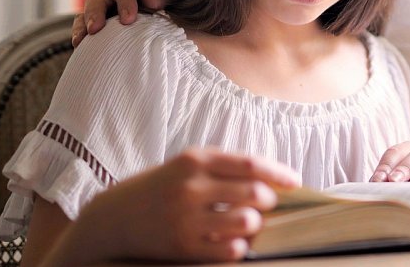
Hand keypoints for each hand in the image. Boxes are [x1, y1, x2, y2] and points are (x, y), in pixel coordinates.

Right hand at [70, 148, 300, 263]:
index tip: (295, 182)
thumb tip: (272, 178)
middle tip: (266, 204)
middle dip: (268, 200)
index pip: (250, 163)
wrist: (113, 218)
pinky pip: (231, 250)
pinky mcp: (183, 247)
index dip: (279, 173)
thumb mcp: (186, 165)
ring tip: (247, 223)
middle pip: (254, 193)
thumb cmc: (160, 188)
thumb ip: (224, 167)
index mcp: (194, 160)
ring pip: (247, 222)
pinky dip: (239, 246)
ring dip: (254, 224)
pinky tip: (232, 241)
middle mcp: (191, 187)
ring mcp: (186, 218)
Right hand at [73, 0, 179, 45]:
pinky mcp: (99, 19)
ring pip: (87, 10)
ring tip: (81, 40)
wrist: (164, 2)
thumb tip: (149, 1)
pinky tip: (79, 45)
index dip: (124, 2)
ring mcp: (105, 5)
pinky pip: (83, 23)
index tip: (127, 20)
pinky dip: (79, 32)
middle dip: (95, 13)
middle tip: (96, 29)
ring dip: (83, 24)